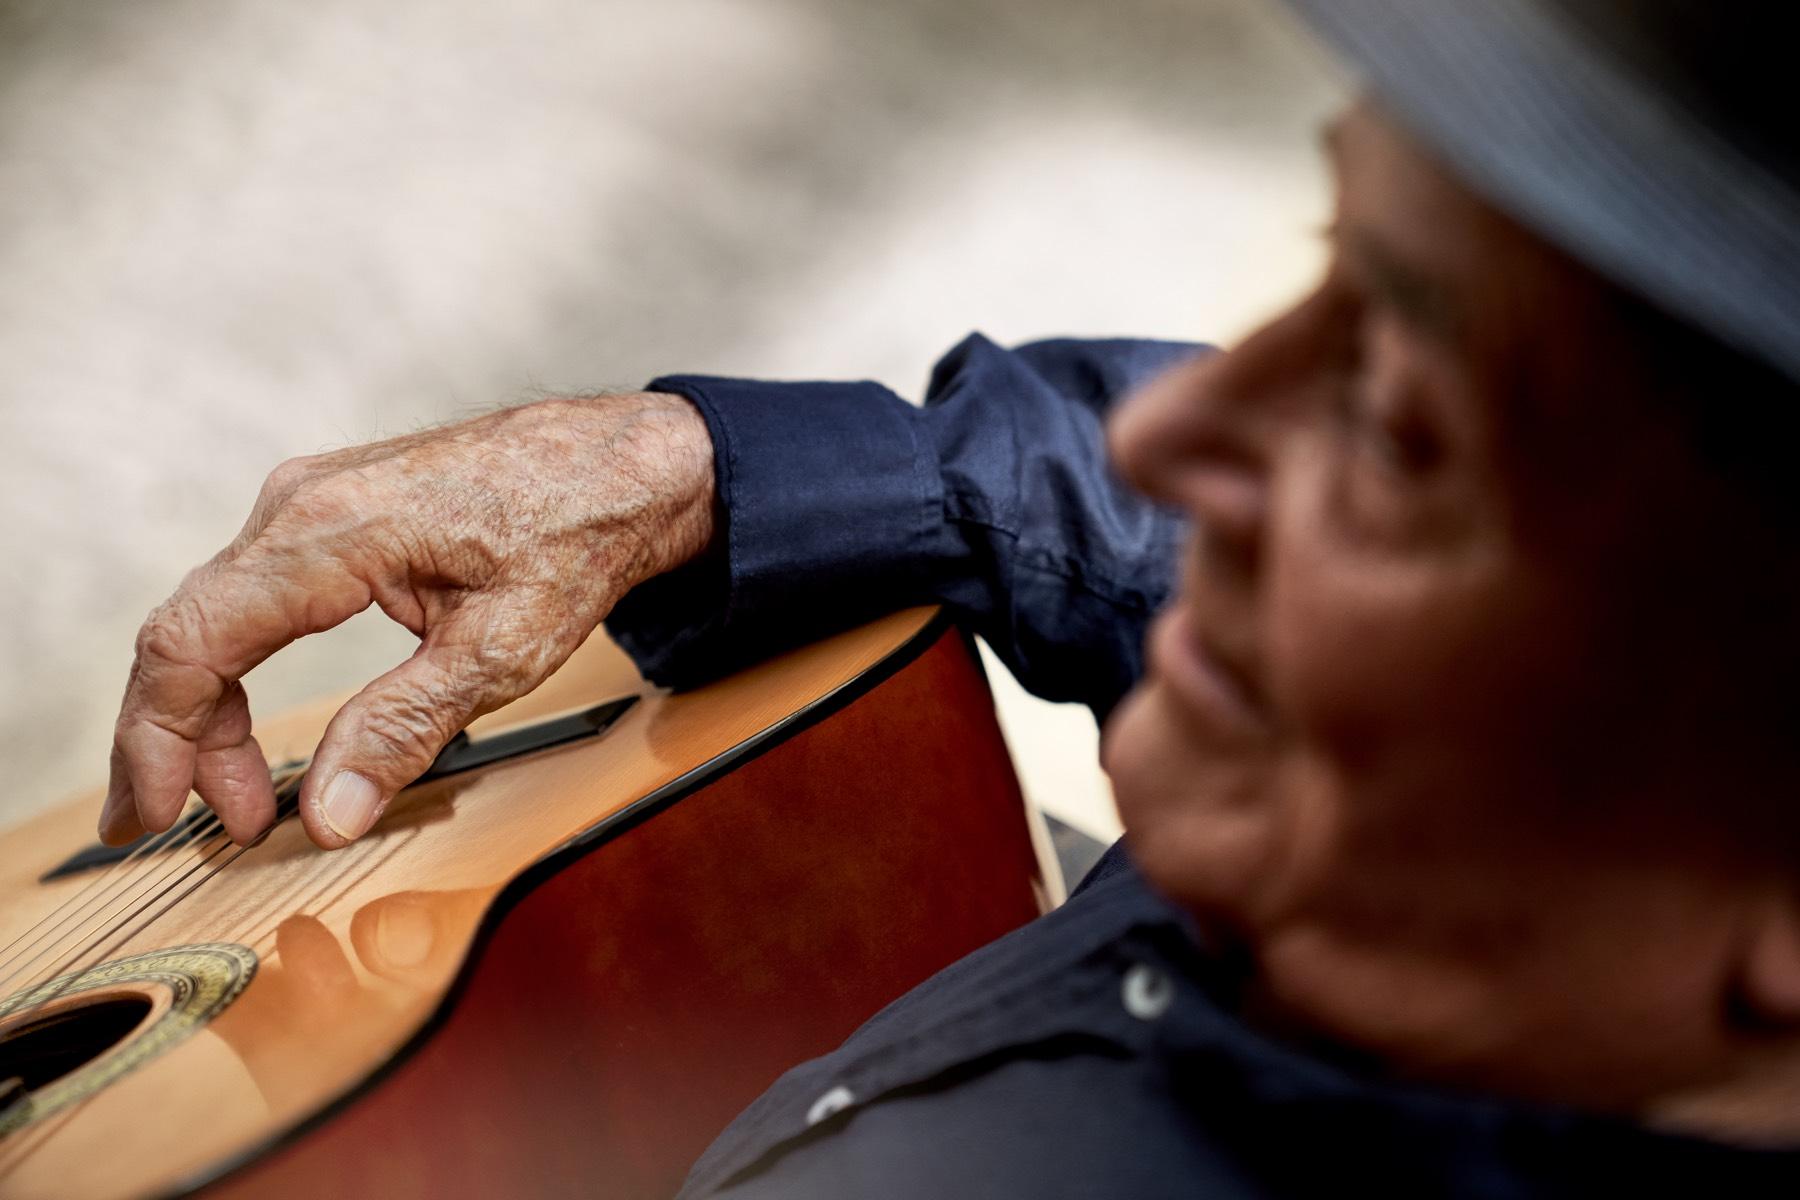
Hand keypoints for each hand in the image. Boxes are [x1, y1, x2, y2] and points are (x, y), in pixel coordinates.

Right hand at [100, 392, 714, 848]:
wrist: (619, 464)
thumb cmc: (573, 534)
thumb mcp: (500, 650)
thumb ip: (403, 728)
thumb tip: (327, 813)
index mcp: (326, 532)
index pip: (190, 644)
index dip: (159, 741)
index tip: (155, 818)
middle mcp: (297, 504)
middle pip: (185, 634)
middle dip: (178, 744)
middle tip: (210, 830)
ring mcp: (307, 501)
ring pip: (212, 617)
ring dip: (211, 715)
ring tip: (246, 800)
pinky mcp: (327, 512)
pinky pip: (247, 598)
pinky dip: (237, 671)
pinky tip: (256, 730)